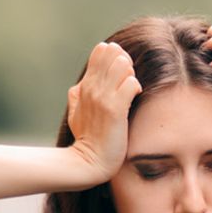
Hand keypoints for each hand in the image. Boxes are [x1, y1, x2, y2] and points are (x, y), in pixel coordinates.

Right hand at [67, 42, 142, 182]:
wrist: (89, 161)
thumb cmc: (86, 138)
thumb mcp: (75, 112)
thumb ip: (77, 95)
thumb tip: (79, 85)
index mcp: (84, 85)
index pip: (100, 50)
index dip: (115, 55)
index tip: (121, 72)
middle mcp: (92, 87)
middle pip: (112, 52)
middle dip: (125, 61)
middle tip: (128, 79)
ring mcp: (102, 97)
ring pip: (122, 64)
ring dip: (131, 73)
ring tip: (130, 89)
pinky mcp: (115, 109)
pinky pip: (131, 83)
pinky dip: (136, 87)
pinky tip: (135, 97)